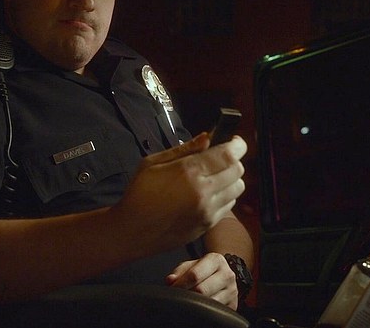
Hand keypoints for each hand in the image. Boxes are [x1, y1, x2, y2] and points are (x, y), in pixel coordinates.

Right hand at [112, 133, 246, 251]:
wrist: (131, 231)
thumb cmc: (138, 194)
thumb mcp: (152, 163)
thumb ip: (183, 149)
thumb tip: (206, 138)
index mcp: (189, 172)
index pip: (229, 155)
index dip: (237, 145)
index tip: (234, 141)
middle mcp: (203, 192)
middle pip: (238, 170)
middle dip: (233, 160)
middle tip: (220, 157)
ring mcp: (208, 210)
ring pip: (238, 188)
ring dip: (231, 178)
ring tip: (215, 176)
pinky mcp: (208, 224)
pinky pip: (230, 205)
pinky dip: (226, 196)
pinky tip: (209, 193)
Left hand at [166, 252, 238, 309]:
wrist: (221, 277)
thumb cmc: (202, 271)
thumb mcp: (190, 266)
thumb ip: (179, 272)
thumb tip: (170, 281)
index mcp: (216, 260)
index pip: (195, 275)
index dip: (180, 284)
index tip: (172, 289)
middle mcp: (227, 274)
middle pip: (202, 290)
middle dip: (188, 295)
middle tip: (180, 297)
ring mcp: (232, 290)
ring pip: (209, 303)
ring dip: (196, 304)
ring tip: (190, 301)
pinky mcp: (233, 304)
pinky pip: (215, 311)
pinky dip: (205, 310)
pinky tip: (200, 307)